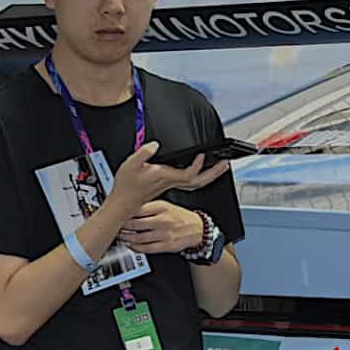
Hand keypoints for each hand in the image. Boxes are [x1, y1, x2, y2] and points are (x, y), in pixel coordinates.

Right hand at [104, 139, 224, 216]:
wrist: (123, 204)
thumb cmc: (126, 187)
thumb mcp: (131, 164)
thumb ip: (144, 153)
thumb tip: (155, 145)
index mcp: (165, 177)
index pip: (188, 173)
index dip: (197, 165)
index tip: (202, 154)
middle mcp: (171, 182)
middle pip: (199, 181)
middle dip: (214, 173)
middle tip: (226, 163)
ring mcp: (171, 185)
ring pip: (196, 183)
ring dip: (210, 176)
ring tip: (220, 167)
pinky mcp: (168, 186)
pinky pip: (190, 183)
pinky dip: (199, 177)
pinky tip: (201, 172)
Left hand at [117, 200, 209, 255]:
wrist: (197, 229)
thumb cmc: (179, 216)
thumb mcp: (166, 205)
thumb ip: (148, 207)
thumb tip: (128, 209)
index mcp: (161, 207)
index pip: (137, 209)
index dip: (124, 213)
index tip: (116, 214)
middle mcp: (162, 220)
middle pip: (135, 224)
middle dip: (122, 226)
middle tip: (114, 226)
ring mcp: (164, 234)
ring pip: (138, 237)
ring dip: (126, 238)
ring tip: (120, 236)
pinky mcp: (166, 246)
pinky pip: (146, 248)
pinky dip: (135, 247)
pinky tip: (130, 245)